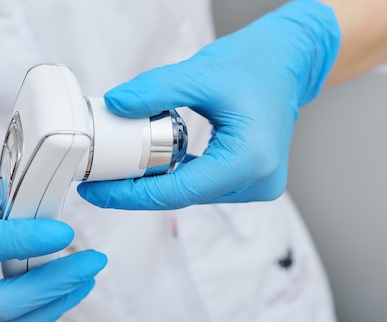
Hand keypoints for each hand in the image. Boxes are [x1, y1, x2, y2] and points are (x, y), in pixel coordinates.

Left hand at [78, 0, 339, 208]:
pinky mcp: (248, 180)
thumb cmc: (257, 63)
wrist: (290, 60)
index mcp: (250, 160)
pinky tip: (145, 167)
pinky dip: (172, 176)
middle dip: (136, 190)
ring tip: (115, 171)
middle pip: (181, 196)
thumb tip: (115, 106)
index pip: (178, 190)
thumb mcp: (200, 72)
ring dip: (154, 183)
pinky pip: (200, 185)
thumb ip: (154, 91)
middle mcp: (257, 181)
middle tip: (95, 181)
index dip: (131, 194)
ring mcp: (255, 185)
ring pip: (189, 193)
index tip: (96, 192)